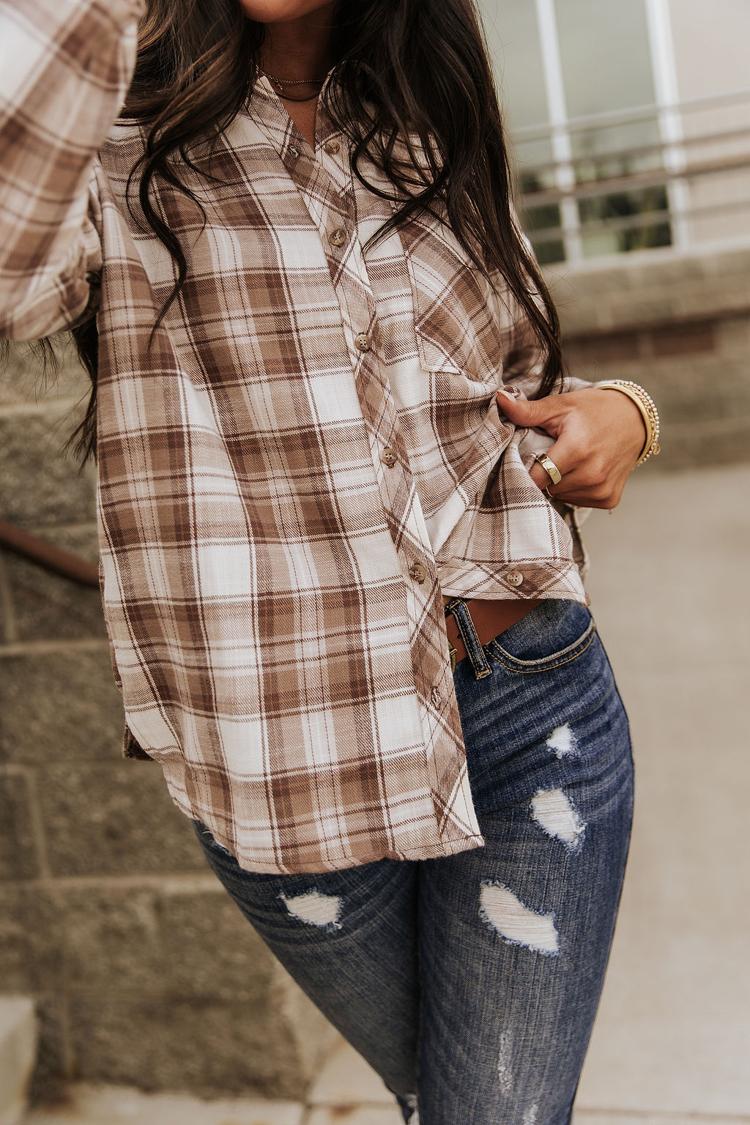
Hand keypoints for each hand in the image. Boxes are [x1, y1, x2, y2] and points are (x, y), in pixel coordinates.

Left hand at [496, 386, 646, 508]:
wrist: (635, 420)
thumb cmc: (593, 410)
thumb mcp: (560, 406)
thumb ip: (528, 411)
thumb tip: (499, 398)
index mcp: (577, 449)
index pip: (536, 476)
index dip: (526, 468)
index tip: (528, 457)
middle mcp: (592, 474)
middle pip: (547, 487)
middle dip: (544, 473)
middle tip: (553, 453)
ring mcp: (602, 489)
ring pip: (561, 496)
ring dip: (559, 483)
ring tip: (570, 461)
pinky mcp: (609, 499)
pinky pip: (578, 502)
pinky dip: (575, 490)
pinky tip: (583, 471)